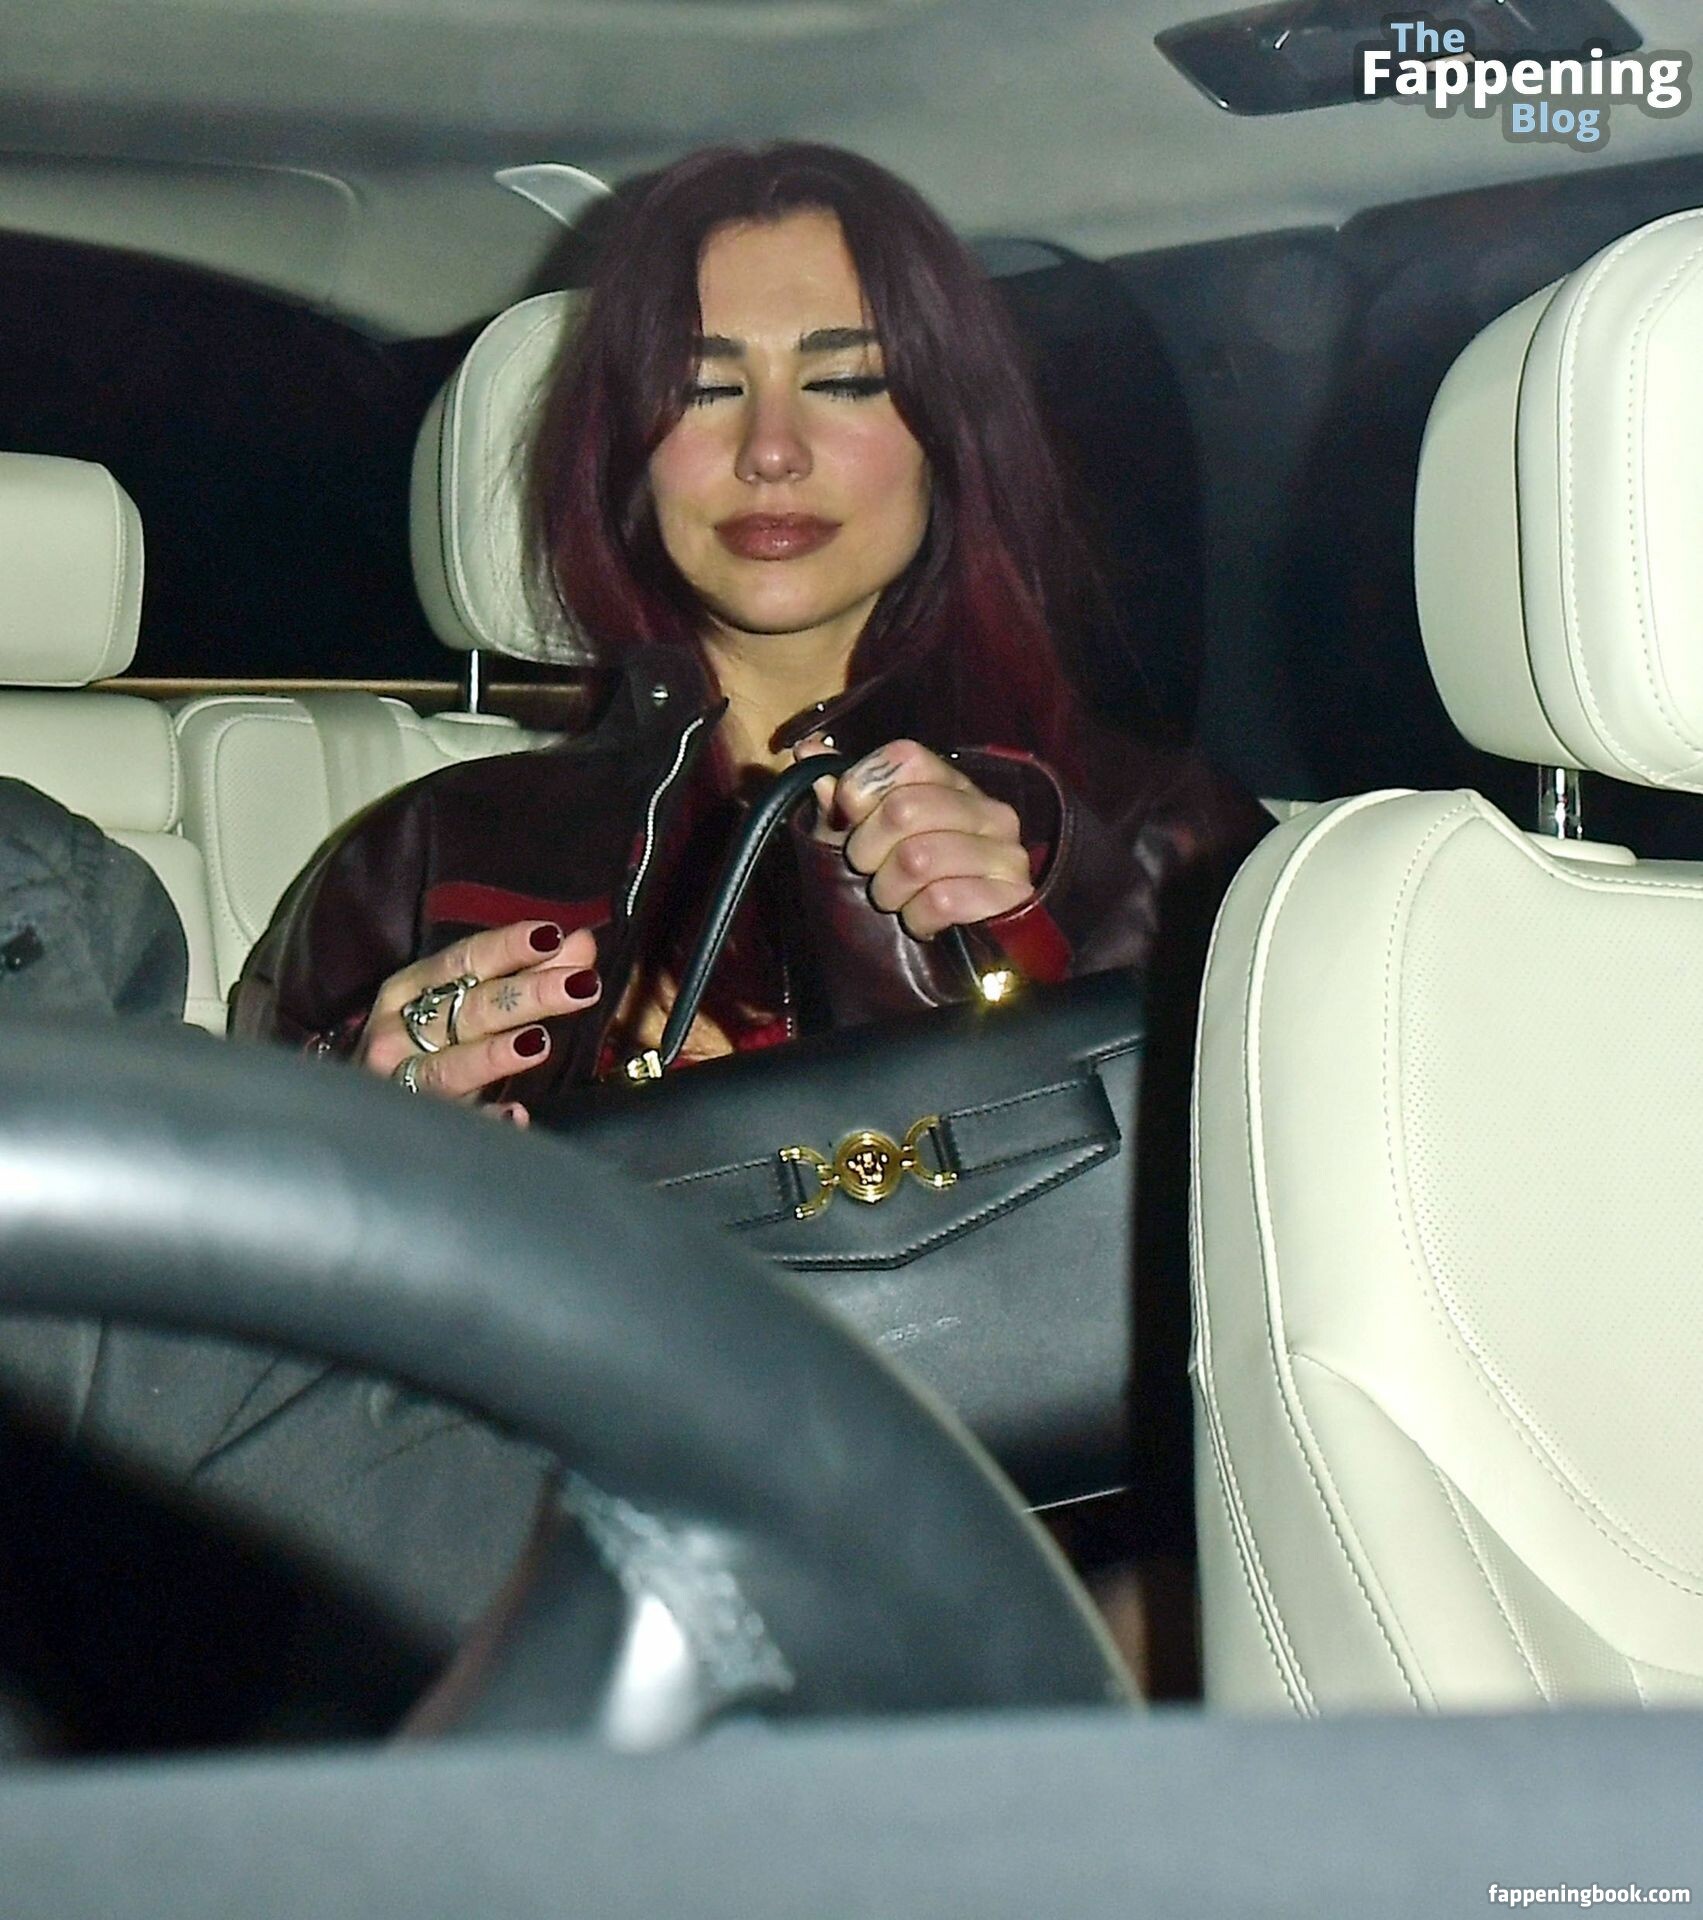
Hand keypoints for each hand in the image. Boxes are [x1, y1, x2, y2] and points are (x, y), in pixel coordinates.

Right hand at [356, 920, 602, 1122]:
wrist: (351, 1111)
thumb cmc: (421, 1044)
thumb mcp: (460, 1002)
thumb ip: (525, 973)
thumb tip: (581, 944)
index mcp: (410, 990)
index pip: (463, 961)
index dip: (507, 947)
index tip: (552, 936)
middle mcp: (398, 1032)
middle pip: (470, 1010)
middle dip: (527, 994)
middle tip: (580, 985)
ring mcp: (402, 1082)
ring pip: (452, 1067)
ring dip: (494, 1055)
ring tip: (538, 1043)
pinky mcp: (415, 1129)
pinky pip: (455, 1125)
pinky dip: (485, 1119)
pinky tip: (515, 1115)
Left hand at [795, 737, 1032, 939]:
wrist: (957, 959)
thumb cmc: (903, 888)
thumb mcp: (863, 841)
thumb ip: (841, 799)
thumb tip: (808, 752)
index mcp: (953, 786)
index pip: (905, 758)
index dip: (862, 788)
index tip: (850, 819)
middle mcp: (988, 811)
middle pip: (904, 808)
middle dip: (867, 849)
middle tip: (868, 871)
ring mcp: (1006, 852)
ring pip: (918, 858)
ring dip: (890, 890)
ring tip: (896, 900)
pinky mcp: (1011, 897)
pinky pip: (943, 899)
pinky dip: (918, 917)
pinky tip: (922, 921)